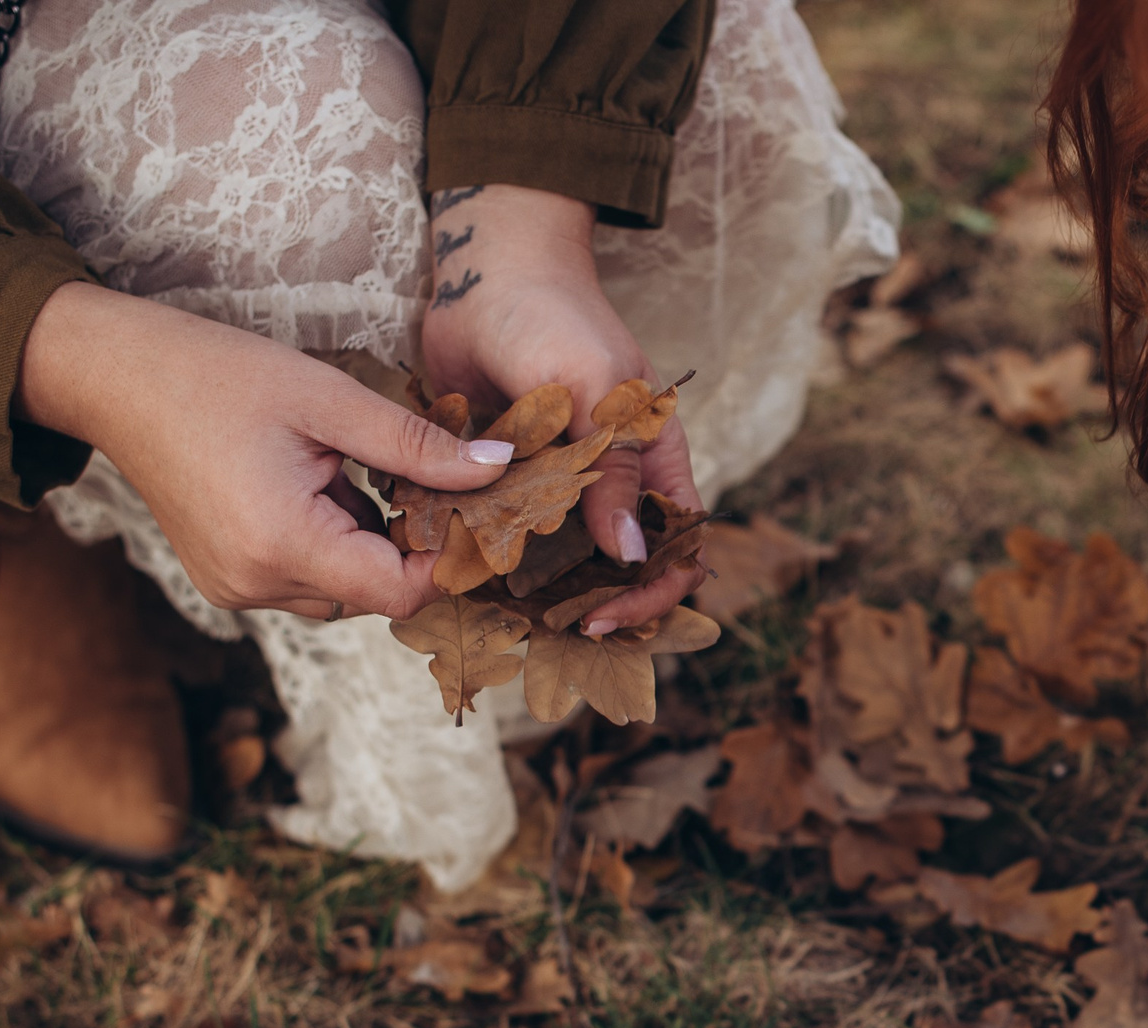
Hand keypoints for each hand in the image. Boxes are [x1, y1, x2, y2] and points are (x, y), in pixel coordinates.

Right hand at [16, 283, 508, 620]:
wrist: (113, 377)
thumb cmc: (214, 374)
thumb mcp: (327, 398)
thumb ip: (417, 445)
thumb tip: (497, 469)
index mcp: (280, 543)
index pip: (399, 591)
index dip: (448, 558)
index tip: (471, 509)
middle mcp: (255, 584)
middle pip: (375, 594)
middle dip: (408, 543)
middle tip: (415, 474)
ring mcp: (235, 589)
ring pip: (344, 590)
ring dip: (368, 541)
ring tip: (345, 470)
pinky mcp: (226, 580)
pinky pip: (306, 580)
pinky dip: (331, 543)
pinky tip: (314, 485)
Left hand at [416, 185, 706, 636]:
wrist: (484, 273)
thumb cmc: (555, 317)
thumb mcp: (595, 390)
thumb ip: (613, 470)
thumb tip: (630, 554)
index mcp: (653, 463)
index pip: (678, 551)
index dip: (652, 595)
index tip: (602, 616)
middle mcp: (611, 483)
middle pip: (624, 570)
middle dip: (599, 607)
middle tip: (556, 633)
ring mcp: (558, 485)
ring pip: (563, 562)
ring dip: (542, 594)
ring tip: (509, 618)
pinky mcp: (506, 479)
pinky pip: (508, 536)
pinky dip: (493, 562)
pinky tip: (470, 578)